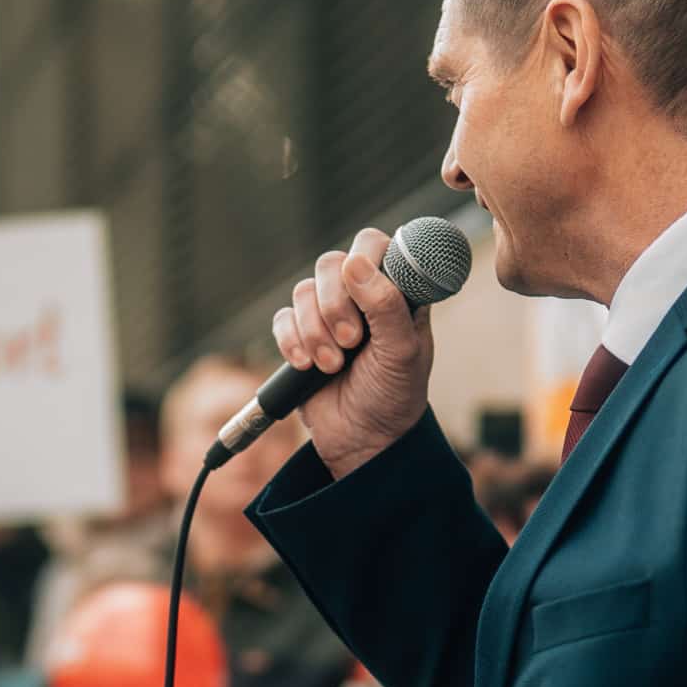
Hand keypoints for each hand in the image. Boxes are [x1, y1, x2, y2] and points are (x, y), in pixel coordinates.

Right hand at [273, 228, 435, 477]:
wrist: (364, 441)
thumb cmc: (395, 395)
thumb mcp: (403, 352)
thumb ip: (387, 305)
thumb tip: (356, 263)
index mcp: (395, 291)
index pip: (374, 245)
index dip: (366, 260)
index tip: (367, 290)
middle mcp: (360, 296)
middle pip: (331, 263)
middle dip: (335, 303)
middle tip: (352, 340)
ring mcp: (327, 314)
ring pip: (303, 291)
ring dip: (315, 330)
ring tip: (333, 365)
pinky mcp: (298, 336)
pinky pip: (282, 319)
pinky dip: (292, 343)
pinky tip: (307, 367)